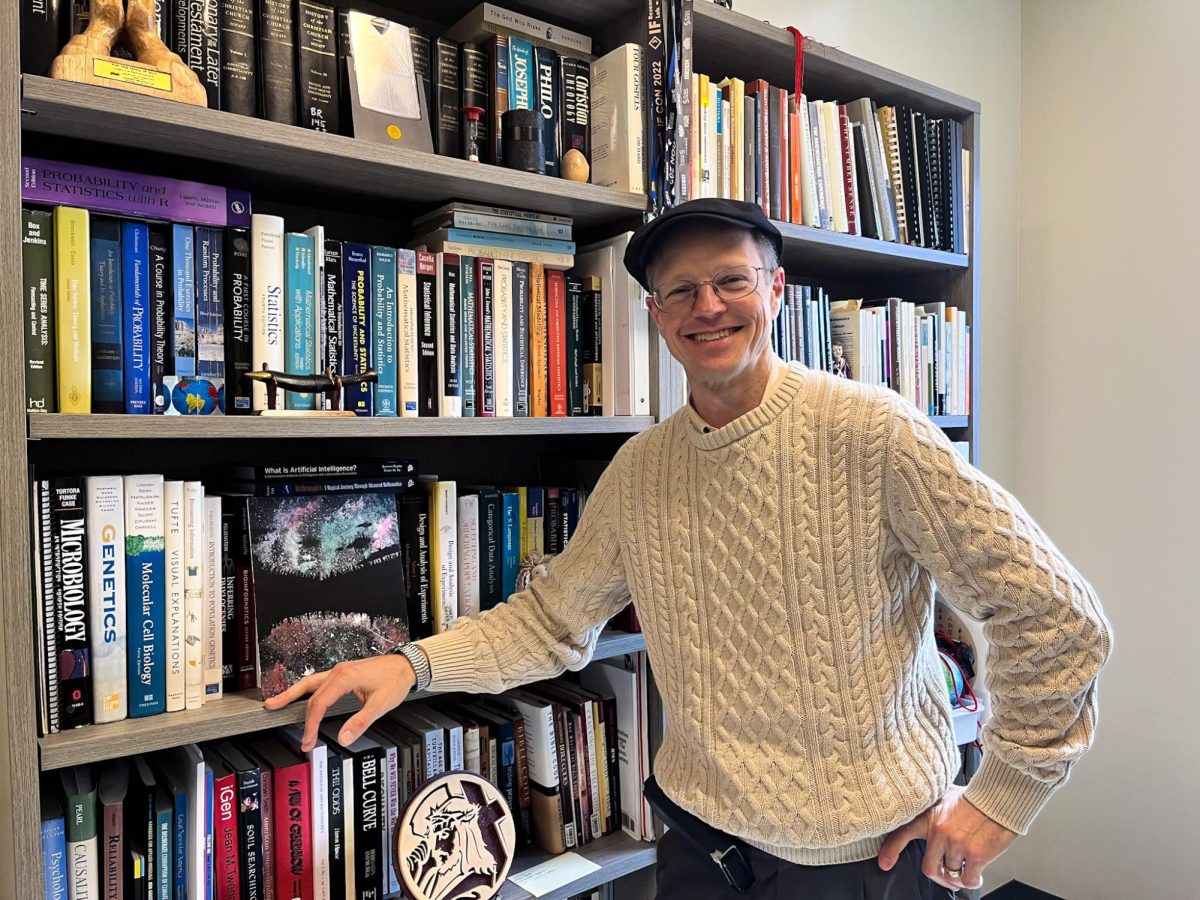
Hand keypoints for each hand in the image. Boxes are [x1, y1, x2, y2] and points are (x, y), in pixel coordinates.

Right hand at [262, 653, 416, 751]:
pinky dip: (306, 691)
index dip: (311, 725)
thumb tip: (343, 738)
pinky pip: (318, 682)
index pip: (319, 704)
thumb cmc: (395, 680)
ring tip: (274, 703)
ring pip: (309, 683)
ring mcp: (339, 670)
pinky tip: (300, 697)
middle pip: (309, 692)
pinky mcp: (343, 673)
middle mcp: (338, 671)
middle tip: (280, 723)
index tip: (308, 741)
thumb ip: (361, 722)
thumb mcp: (380, 704)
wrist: (407, 665)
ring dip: (292, 694)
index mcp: (345, 677)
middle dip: (296, 712)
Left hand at [877, 784, 1017, 890]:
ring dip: (959, 876)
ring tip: (966, 869)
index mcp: (929, 817)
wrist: (998, 798)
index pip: (902, 833)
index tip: (885, 863)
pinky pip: (968, 879)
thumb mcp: (945, 796)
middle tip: (947, 877)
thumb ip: (934, 809)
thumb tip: (927, 811)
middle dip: (939, 876)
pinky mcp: (976, 855)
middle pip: (929, 868)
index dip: (891, 850)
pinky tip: (977, 875)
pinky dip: (973, 881)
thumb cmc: (974, 798)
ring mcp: (957, 844)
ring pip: (951, 874)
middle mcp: (939, 832)